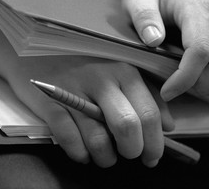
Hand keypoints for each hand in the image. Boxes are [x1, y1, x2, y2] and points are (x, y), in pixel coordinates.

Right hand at [4, 56, 173, 167]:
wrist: (40, 51)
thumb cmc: (88, 65)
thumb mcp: (121, 72)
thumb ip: (147, 95)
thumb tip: (168, 125)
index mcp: (124, 71)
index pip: (148, 114)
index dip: (155, 142)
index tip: (153, 156)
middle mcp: (101, 79)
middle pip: (128, 127)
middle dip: (133, 151)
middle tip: (130, 154)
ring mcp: (74, 92)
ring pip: (98, 141)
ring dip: (106, 158)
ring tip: (106, 155)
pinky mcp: (51, 105)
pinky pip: (70, 141)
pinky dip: (80, 154)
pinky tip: (83, 151)